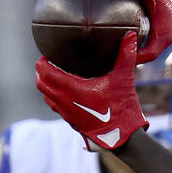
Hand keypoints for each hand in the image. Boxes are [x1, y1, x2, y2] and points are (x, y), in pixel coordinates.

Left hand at [36, 31, 147, 149]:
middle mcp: (64, 101)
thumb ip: (126, 55)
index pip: (45, 72)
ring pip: (46, 96)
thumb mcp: (124, 78)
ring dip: (46, 86)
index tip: (46, 54)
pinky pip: (55, 107)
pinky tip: (66, 94)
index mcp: (72, 88)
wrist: (123, 137)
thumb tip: (130, 35)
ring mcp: (66, 113)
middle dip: (41, 73)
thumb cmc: (122, 107)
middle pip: (41, 84)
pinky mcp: (71, 122)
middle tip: (48, 63)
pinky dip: (54, 97)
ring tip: (54, 77)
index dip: (42, 61)